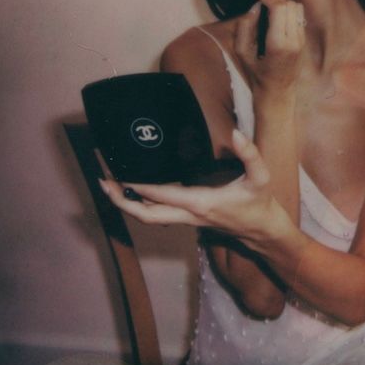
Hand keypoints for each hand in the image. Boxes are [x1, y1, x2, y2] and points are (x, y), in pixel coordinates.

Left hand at [99, 129, 289, 248]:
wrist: (262, 231)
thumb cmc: (259, 203)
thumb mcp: (261, 177)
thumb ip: (250, 155)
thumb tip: (236, 134)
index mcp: (201, 203)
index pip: (161, 195)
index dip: (138, 185)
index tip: (120, 171)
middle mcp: (188, 215)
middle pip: (144, 215)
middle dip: (120, 200)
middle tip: (101, 181)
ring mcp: (185, 220)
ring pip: (147, 218)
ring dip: (125, 203)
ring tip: (108, 184)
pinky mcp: (186, 220)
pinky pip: (156, 215)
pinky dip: (139, 204)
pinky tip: (131, 190)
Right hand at [233, 0, 305, 94]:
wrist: (277, 92)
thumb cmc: (256, 73)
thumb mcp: (242, 52)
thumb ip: (245, 27)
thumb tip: (254, 7)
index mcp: (278, 44)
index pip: (279, 9)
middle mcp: (293, 41)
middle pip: (290, 5)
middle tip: (263, 0)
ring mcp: (301, 41)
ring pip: (297, 8)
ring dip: (284, 3)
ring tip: (271, 7)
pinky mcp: (303, 40)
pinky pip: (299, 17)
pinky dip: (289, 11)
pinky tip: (277, 16)